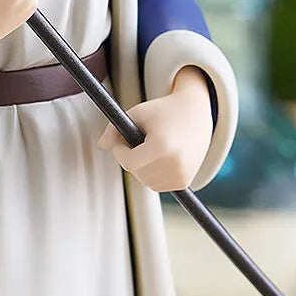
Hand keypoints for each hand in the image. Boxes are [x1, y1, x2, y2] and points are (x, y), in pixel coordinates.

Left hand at [96, 66, 212, 191]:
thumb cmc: (163, 111)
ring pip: (145, 181)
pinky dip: (152, 174)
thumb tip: (100, 145)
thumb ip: (114, 129)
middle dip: (130, 158)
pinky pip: (157, 185)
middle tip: (134, 141)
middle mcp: (175, 164)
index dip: (120, 151)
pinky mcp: (184, 182)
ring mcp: (182, 175)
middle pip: (137, 173)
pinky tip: (158, 156)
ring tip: (147, 146)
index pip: (129, 162)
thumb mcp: (137, 113)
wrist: (195, 113)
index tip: (120, 140)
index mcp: (163, 147)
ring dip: (141, 167)